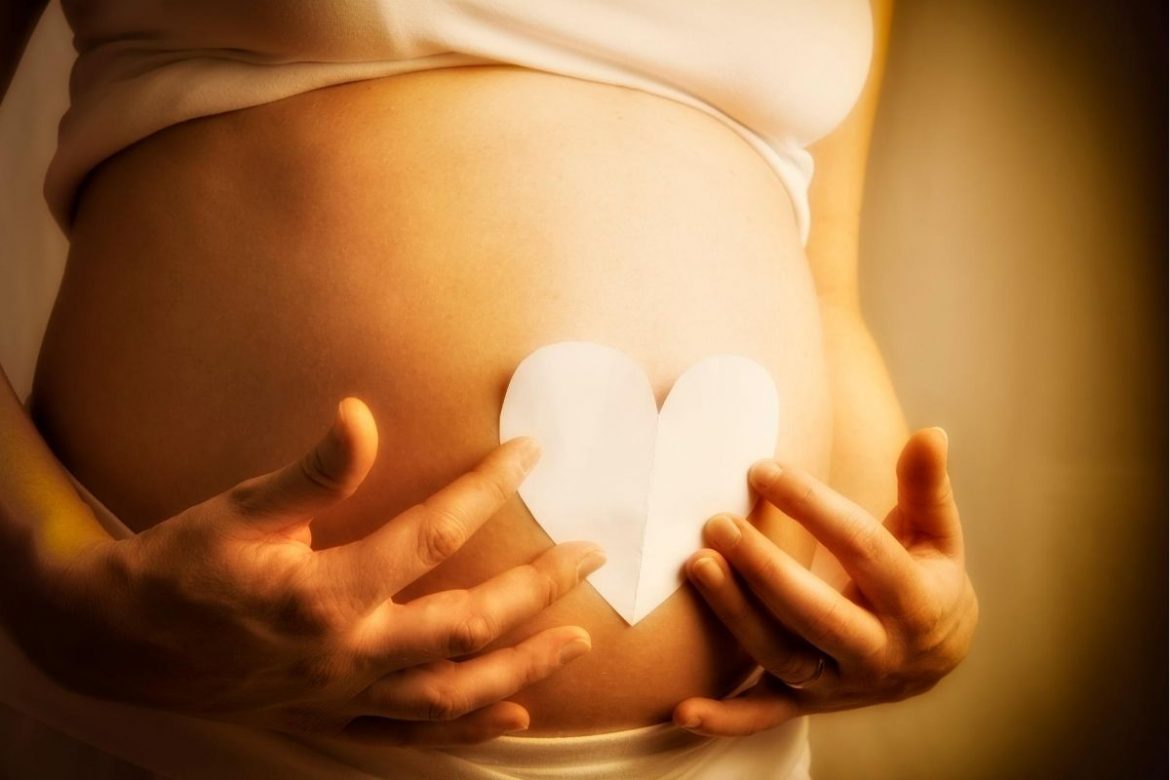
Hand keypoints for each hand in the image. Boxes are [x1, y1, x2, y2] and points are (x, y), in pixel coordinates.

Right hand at [30, 398, 604, 744]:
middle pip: (469, 625)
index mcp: (325, 593)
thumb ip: (310, 472)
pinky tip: (511, 714)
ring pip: (454, 692)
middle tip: (590, 554)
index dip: (488, 489)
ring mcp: (342, 695)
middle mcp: (346, 653)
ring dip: (524, 666)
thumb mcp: (236, 510)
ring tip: (577, 639)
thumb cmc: (174, 567)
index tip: (530, 454)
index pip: (432, 535)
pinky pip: (411, 735)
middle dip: (538, 588)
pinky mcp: (330, 717)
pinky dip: (467, 726)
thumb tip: (361, 417)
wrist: (114, 641)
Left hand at [672, 428, 976, 735]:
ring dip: (736, 618)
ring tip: (696, 565)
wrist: (936, 657)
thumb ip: (926, 486)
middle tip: (716, 522)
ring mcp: (842, 684)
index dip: (812, 507)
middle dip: (766, 569)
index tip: (761, 469)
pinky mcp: (810, 705)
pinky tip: (680, 710)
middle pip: (818, 613)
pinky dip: (725, 719)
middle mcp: (879, 651)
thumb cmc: (927, 576)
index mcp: (917, 602)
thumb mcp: (938, 533)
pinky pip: (764, 716)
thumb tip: (932, 432)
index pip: (862, 549)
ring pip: (784, 657)